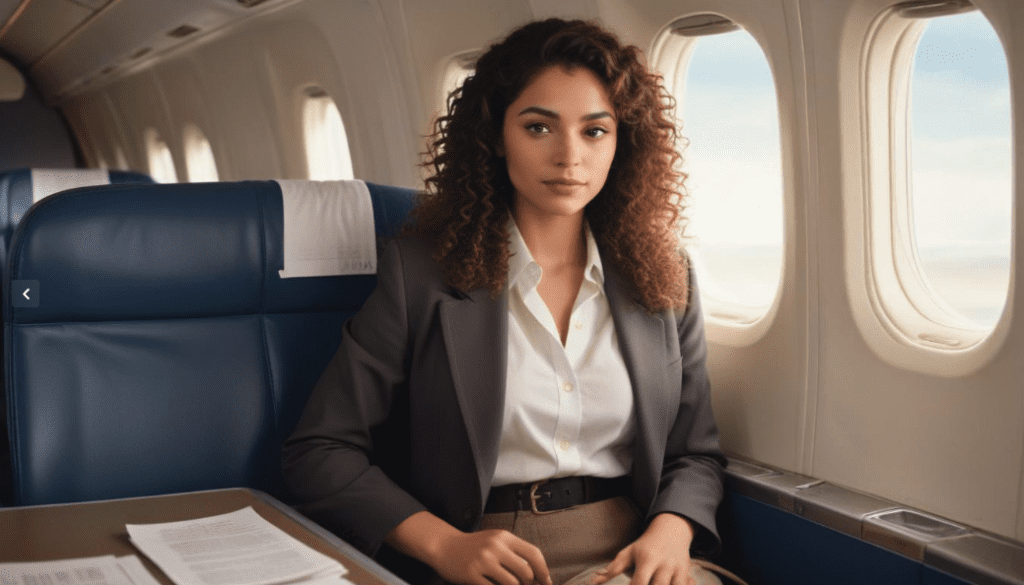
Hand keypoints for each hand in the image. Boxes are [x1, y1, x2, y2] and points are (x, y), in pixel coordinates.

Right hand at [431, 529, 552, 584]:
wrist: (445, 546)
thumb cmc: (473, 546)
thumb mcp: (495, 541)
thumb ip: (514, 552)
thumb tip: (536, 573)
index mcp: (504, 537)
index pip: (533, 553)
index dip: (543, 570)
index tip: (546, 582)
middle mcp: (495, 547)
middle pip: (525, 571)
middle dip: (529, 584)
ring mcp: (483, 561)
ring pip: (512, 583)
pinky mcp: (472, 575)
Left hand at [590, 513, 695, 584]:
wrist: (671, 530)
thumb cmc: (645, 545)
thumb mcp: (629, 552)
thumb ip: (613, 569)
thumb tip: (594, 581)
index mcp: (647, 559)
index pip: (640, 582)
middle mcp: (664, 564)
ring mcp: (677, 569)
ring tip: (652, 584)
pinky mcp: (686, 573)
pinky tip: (670, 583)